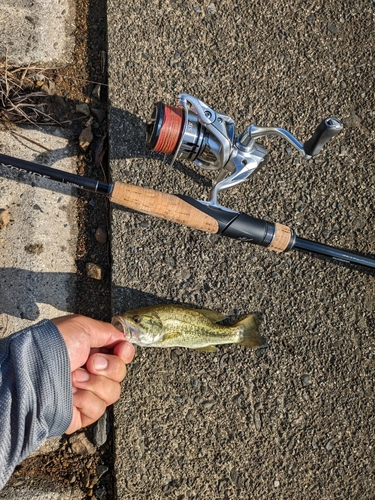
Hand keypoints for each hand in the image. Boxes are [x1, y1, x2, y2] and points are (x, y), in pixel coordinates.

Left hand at [51, 314, 134, 433]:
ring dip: (95, 384)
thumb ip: (107, 331)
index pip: (121, 355)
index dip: (125, 353)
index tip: (120, 351)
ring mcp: (86, 393)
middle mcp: (90, 372)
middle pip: (120, 373)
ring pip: (113, 392)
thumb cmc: (54, 346)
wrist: (34, 373)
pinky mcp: (81, 413)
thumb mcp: (82, 326)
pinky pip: (98, 408)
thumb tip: (122, 338)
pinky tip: (72, 394)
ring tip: (74, 378)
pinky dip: (86, 400)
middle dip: (109, 367)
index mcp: (91, 351)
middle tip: (90, 363)